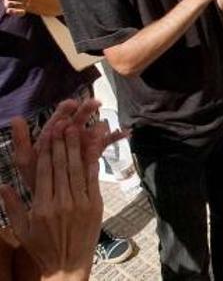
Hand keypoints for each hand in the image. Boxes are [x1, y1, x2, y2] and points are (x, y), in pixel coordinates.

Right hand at [0, 103, 108, 280]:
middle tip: (63, 122)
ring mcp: (80, 204)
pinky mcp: (95, 206)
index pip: (43, 172)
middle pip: (60, 166)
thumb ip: (11, 207)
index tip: (47, 132)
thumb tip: (2, 185)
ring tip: (77, 128)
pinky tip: (94, 147)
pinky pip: (93, 180)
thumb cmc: (42, 247)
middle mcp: (61, 203)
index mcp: (40, 207)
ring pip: (77, 170)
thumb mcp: (21, 229)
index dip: (46, 150)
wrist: (68, 265)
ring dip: (77, 147)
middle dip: (61, 143)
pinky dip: (93, 162)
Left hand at [11, 99, 127, 195]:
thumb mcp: (26, 160)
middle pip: (78, 120)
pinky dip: (114, 138)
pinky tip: (126, 133)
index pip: (58, 118)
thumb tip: (16, 118)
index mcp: (51, 135)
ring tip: (107, 124)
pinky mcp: (92, 153)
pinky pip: (104, 144)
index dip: (64, 110)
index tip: (71, 104)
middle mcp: (68, 136)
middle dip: (86, 111)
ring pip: (93, 131)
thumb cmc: (35, 178)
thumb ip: (21, 141)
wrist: (48, 199)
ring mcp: (81, 144)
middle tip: (94, 103)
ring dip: (101, 125)